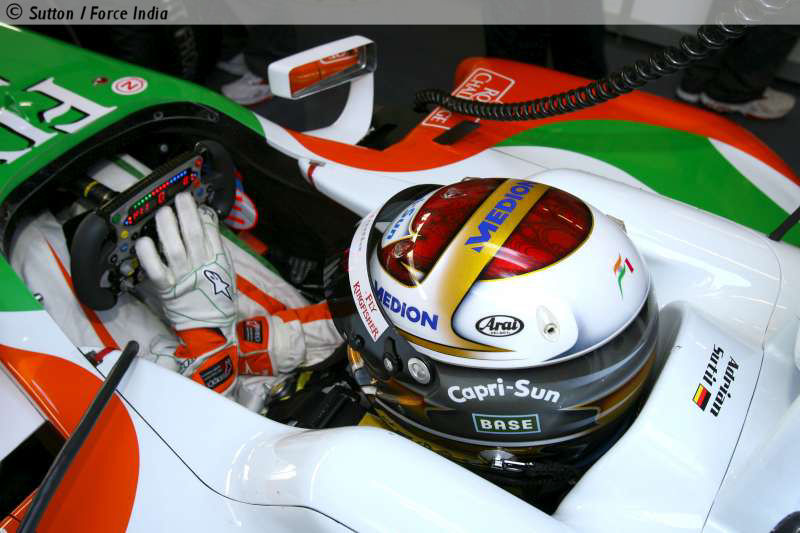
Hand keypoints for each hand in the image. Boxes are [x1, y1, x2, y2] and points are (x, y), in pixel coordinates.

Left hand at [135, 192, 235, 332]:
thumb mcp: (225, 268)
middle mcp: (200, 265)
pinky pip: (156, 270)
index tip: (195, 203)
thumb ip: (216, 246)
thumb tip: (206, 221)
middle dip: (186, 212)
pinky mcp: (167, 288)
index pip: (210, 230)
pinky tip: (144, 241)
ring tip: (164, 212)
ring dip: (167, 227)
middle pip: (192, 233)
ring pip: (173, 247)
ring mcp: (183, 276)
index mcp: (216, 259)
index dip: (201, 213)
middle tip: (179, 198)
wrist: (210, 325)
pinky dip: (148, 255)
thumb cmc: (218, 295)